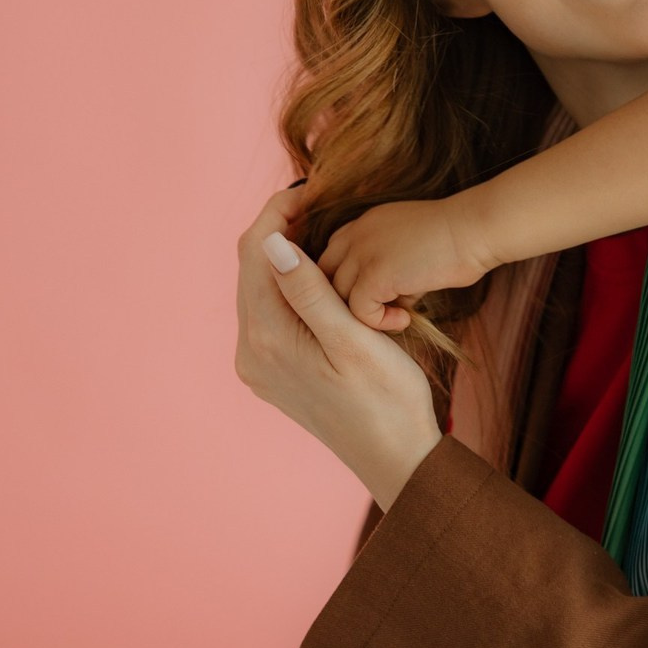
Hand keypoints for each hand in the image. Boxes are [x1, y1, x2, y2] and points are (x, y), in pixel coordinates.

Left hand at [236, 189, 442, 509]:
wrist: (396, 458)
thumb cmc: (388, 401)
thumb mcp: (355, 340)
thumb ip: (310, 292)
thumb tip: (274, 244)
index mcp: (268, 339)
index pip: (256, 253)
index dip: (278, 213)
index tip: (313, 188)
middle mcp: (251, 352)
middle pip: (251, 268)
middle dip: (279, 229)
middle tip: (320, 201)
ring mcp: (259, 364)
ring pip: (260, 288)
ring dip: (285, 256)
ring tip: (324, 229)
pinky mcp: (273, 371)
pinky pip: (270, 311)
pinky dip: (289, 283)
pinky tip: (320, 274)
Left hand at [319, 195, 496, 330]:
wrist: (476, 229)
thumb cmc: (458, 243)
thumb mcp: (412, 248)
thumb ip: (390, 269)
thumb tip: (391, 300)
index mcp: (362, 225)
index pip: (330, 258)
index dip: (343, 285)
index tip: (369, 302)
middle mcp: (354, 235)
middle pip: (323, 279)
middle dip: (343, 304)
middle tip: (375, 318)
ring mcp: (361, 252)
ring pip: (337, 297)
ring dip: (365, 315)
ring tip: (396, 318)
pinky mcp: (375, 273)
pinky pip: (358, 310)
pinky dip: (380, 322)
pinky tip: (405, 320)